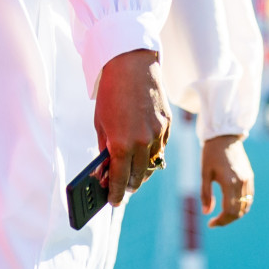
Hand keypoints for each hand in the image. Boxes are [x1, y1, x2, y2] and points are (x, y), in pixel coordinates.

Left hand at [93, 49, 170, 205]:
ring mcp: (158, 135)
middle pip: (138, 176)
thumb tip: (105, 168)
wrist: (132, 66)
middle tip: (122, 190)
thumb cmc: (111, 93)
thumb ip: (105, 147)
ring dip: (141, 173)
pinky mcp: (168, 126)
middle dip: (129, 186)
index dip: (116, 193)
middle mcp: (141, 142)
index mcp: (121, 143)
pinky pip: (160, 148)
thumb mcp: (100, 122)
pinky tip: (143, 154)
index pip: (119, 178)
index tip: (114, 202)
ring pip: (152, 165)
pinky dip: (152, 154)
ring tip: (132, 176)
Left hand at [201, 134, 254, 226]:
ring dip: (235, 215)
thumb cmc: (210, 154)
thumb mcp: (204, 173)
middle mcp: (241, 183)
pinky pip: (249, 198)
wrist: (224, 137)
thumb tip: (206, 212)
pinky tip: (231, 207)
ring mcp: (248, 181)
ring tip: (222, 216)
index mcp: (229, 183)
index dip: (221, 221)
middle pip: (238, 212)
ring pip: (245, 206)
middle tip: (215, 222)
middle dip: (227, 220)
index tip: (210, 223)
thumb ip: (205, 193)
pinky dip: (242, 207)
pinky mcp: (250, 178)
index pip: (229, 211)